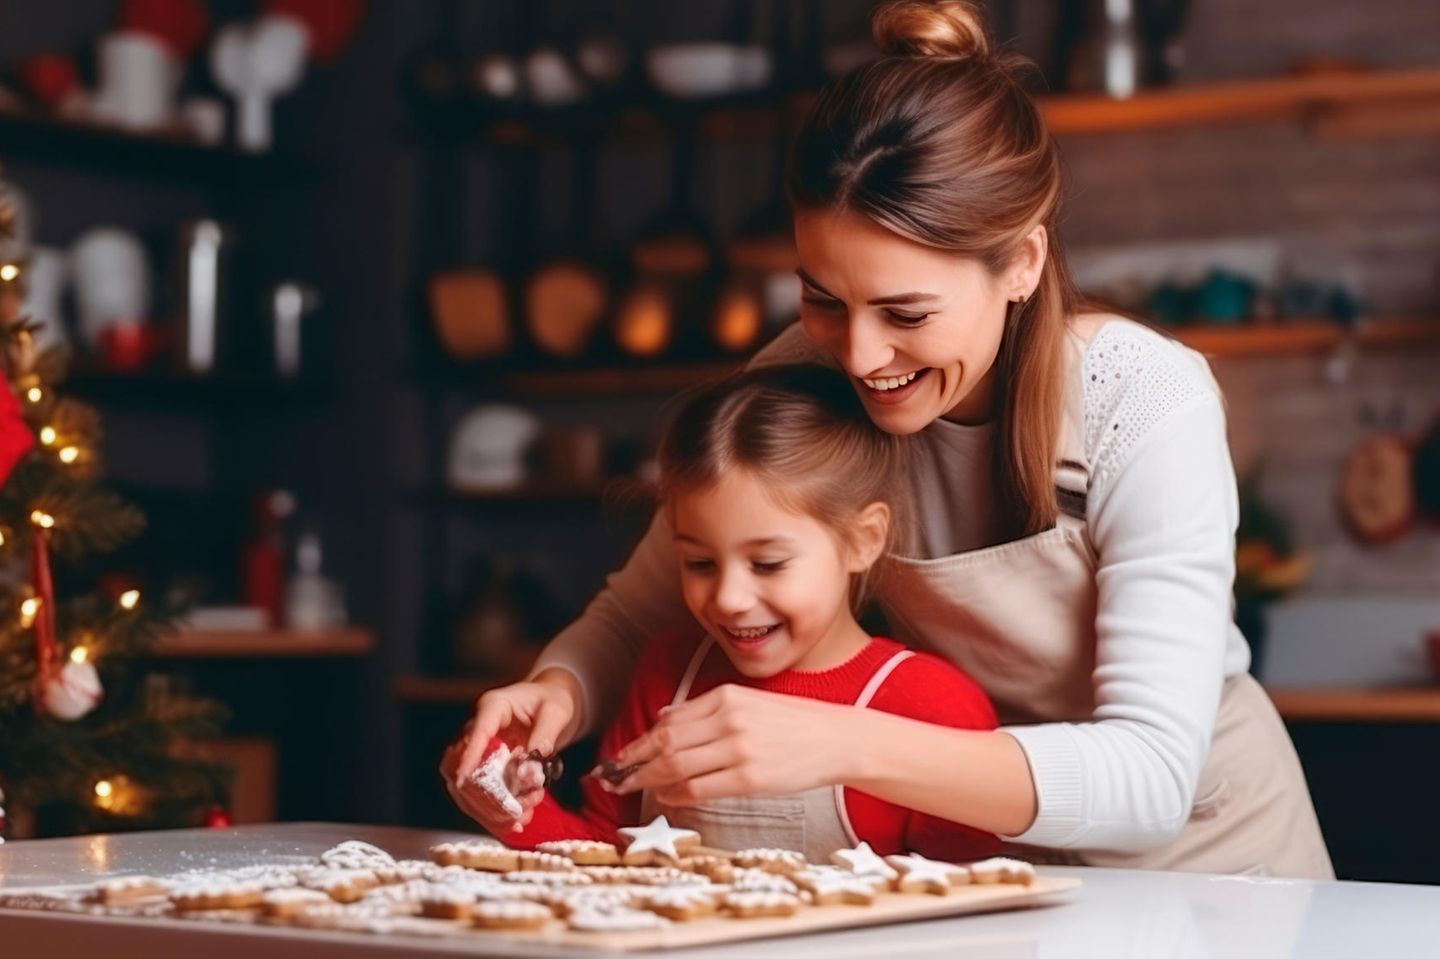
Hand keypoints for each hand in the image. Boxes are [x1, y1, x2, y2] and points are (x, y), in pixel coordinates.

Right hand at [440, 668, 580, 833]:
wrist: (551, 703)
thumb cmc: (552, 701)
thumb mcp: (556, 712)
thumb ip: (546, 734)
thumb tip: (532, 764)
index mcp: (492, 708)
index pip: (474, 734)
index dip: (468, 758)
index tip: (465, 782)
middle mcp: (477, 730)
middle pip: (458, 766)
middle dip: (483, 795)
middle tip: (514, 813)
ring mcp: (477, 752)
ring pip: (465, 788)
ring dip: (490, 810)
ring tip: (523, 818)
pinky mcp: (483, 770)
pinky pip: (479, 796)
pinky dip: (494, 814)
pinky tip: (516, 824)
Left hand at [609, 684, 857, 804]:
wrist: (837, 739)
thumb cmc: (793, 723)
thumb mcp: (748, 703)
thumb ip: (704, 709)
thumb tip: (663, 719)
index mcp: (727, 697)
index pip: (668, 722)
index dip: (638, 743)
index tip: (618, 757)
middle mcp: (729, 720)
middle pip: (665, 744)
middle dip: (633, 763)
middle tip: (611, 777)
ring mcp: (739, 750)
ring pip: (677, 766)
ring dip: (648, 780)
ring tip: (631, 789)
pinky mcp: (750, 778)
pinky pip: (700, 788)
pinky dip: (676, 794)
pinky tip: (666, 797)